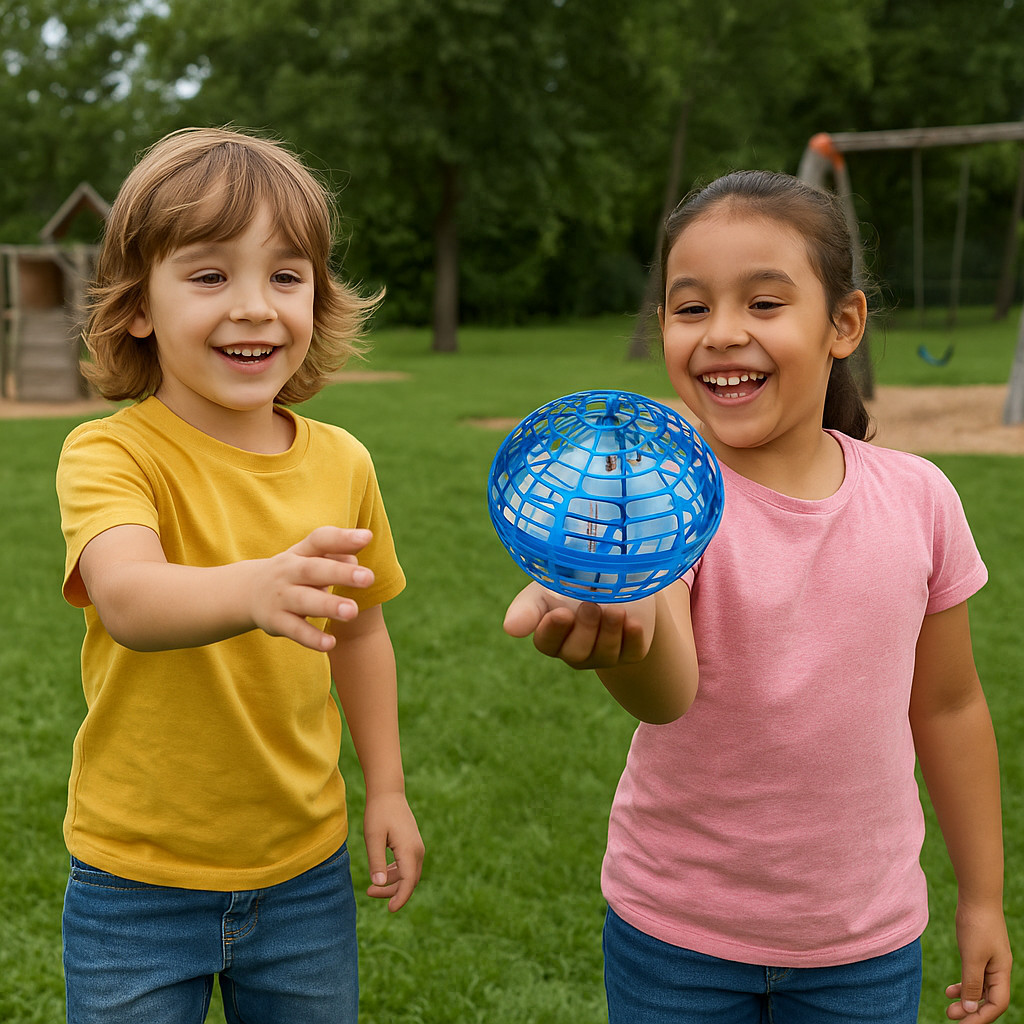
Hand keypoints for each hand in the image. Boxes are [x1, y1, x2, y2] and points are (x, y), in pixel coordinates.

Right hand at [250, 526, 375, 651]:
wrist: (247, 591)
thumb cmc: (294, 572)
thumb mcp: (309, 558)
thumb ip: (336, 555)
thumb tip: (355, 561)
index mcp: (301, 552)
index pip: (320, 540)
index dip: (343, 538)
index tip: (367, 537)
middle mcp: (289, 571)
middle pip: (314, 570)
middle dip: (341, 573)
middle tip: (368, 578)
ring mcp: (281, 597)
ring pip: (304, 600)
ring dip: (328, 606)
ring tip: (352, 611)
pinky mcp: (276, 621)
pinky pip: (295, 630)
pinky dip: (311, 638)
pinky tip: (330, 643)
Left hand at [362, 791, 423, 912]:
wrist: (388, 793)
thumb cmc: (378, 813)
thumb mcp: (373, 837)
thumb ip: (376, 861)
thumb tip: (378, 884)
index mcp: (409, 850)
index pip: (408, 881)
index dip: (401, 898)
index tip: (390, 910)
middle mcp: (417, 850)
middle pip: (409, 881)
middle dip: (392, 892)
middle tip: (369, 892)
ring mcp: (417, 847)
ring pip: (409, 874)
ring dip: (393, 883)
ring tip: (371, 886)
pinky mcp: (413, 844)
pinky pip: (407, 866)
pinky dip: (396, 873)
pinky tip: (382, 873)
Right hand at [503, 581, 654, 668]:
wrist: (614, 573)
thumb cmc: (572, 581)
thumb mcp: (548, 587)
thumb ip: (529, 607)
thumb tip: (510, 629)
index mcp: (551, 635)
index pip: (547, 642)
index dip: (554, 631)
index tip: (562, 613)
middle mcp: (576, 651)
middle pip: (576, 653)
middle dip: (585, 629)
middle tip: (591, 606)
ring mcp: (604, 653)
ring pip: (604, 655)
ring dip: (609, 631)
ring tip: (614, 609)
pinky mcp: (631, 650)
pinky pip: (633, 652)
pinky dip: (632, 637)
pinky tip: (632, 623)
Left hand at [944, 901, 1011, 1020]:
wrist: (976, 897)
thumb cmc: (977, 925)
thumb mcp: (972, 957)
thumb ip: (971, 983)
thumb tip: (970, 1009)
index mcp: (1001, 972)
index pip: (996, 1004)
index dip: (981, 1016)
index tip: (962, 1023)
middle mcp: (998, 970)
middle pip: (989, 999)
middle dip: (972, 1011)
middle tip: (950, 1016)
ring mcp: (989, 961)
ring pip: (980, 989)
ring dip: (966, 999)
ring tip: (948, 1006)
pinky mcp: (979, 952)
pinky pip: (973, 976)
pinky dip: (963, 984)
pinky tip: (950, 990)